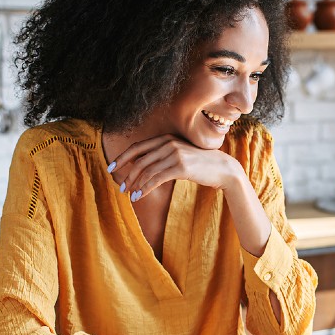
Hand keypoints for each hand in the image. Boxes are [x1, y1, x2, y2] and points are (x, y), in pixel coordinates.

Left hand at [110, 134, 243, 200]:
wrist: (223, 168)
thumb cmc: (200, 164)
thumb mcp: (179, 155)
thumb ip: (162, 156)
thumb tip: (140, 165)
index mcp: (166, 138)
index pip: (138, 147)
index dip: (122, 157)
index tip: (111, 167)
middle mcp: (169, 143)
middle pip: (140, 160)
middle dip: (127, 174)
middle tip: (121, 187)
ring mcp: (175, 154)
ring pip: (147, 171)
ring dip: (135, 184)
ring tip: (130, 194)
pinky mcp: (181, 167)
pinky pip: (157, 179)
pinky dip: (145, 189)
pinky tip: (139, 196)